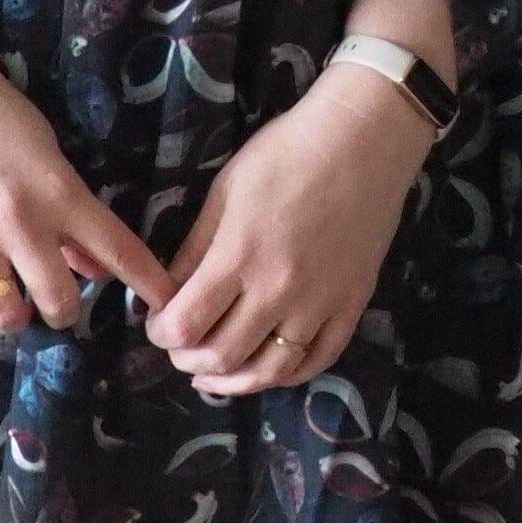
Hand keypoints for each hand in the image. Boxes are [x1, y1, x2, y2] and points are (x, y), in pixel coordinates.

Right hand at [0, 15, 170, 336]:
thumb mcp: (43, 148)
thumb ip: (69, 209)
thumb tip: (94, 266)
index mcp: (58, 189)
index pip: (118, 249)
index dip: (147, 283)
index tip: (165, 306)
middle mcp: (20, 220)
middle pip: (59, 301)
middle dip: (62, 308)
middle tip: (51, 296)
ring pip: (7, 315)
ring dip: (14, 315)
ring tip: (8, 298)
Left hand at [143, 62, 438, 399]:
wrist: (363, 141)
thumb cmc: (286, 154)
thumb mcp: (225, 192)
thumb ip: (195, 249)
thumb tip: (168, 293)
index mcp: (239, 257)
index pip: (185, 324)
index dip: (161, 334)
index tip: (158, 324)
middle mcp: (278, 291)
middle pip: (222, 356)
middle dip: (188, 360)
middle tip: (180, 348)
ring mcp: (320, 304)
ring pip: (270, 370)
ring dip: (233, 381)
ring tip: (214, 374)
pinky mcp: (352, 305)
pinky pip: (318, 359)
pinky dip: (287, 375)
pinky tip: (267, 369)